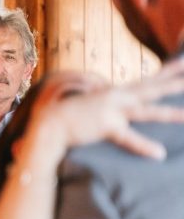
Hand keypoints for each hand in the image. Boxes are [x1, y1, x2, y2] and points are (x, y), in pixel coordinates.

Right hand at [30, 63, 183, 158]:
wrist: (47, 123)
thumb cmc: (63, 114)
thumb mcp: (87, 102)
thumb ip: (100, 95)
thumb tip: (107, 95)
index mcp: (114, 92)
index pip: (146, 81)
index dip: (167, 73)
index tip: (182, 64)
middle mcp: (116, 97)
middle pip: (152, 87)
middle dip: (175, 79)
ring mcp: (112, 110)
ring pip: (147, 110)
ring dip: (170, 114)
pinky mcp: (106, 125)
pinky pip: (128, 138)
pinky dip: (143, 146)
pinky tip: (159, 153)